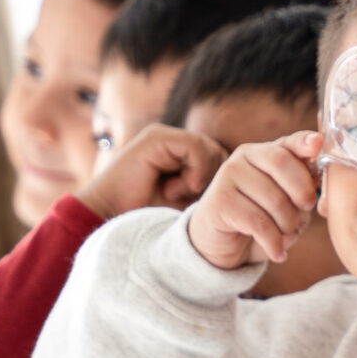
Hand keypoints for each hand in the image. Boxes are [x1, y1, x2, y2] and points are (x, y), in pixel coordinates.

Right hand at [74, 124, 228, 220]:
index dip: (222, 184)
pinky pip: (195, 146)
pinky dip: (194, 169)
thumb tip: (247, 192)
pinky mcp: (156, 137)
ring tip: (177, 195)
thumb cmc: (149, 220)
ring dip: (201, 177)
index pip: (223, 160)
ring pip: (212, 149)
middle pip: (222, 153)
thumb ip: (212, 193)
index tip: (205, 205)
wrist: (109, 220)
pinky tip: (175, 188)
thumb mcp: (190, 207)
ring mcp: (165, 137)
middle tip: (189, 200)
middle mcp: (175, 143)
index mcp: (183, 157)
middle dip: (214, 180)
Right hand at [188, 132, 325, 270]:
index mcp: (265, 152)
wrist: (222, 244)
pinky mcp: (219, 200)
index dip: (304, 143)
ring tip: (286, 236)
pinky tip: (278, 253)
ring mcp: (227, 176)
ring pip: (274, 199)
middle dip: (302, 194)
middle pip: (282, 164)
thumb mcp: (287, 203)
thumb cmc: (262, 219)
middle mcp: (243, 157)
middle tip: (304, 215)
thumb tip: (316, 183)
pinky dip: (274, 243)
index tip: (318, 144)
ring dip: (288, 226)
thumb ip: (302, 188)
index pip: (288, 142)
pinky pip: (259, 222)